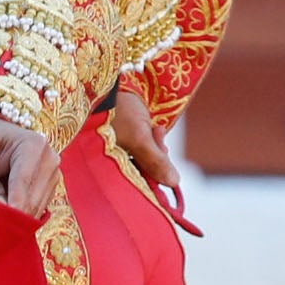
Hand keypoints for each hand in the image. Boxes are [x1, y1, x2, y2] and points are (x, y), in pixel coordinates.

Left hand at [0, 110, 61, 219]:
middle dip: (11, 215)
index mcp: (33, 145)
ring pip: (36, 209)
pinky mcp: (50, 188)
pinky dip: (20, 215)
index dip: (10, 208)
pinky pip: (36, 210)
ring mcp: (53, 175)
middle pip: (32, 200)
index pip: (22, 183)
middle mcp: (50, 159)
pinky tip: (4, 210)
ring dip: (15, 217)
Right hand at [105, 87, 196, 232]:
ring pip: (151, 164)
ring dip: (159, 149)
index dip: (157, 198)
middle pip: (146, 179)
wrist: (107, 84)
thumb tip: (174, 183)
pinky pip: (150, 152)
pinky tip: (154, 127)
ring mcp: (121, 157)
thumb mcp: (139, 135)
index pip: (136, 194)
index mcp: (108, 171)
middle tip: (159, 141)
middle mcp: (113, 168)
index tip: (176, 200)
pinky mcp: (129, 147)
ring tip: (154, 129)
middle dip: (159, 163)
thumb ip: (155, 160)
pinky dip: (156, 141)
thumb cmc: (117, 110)